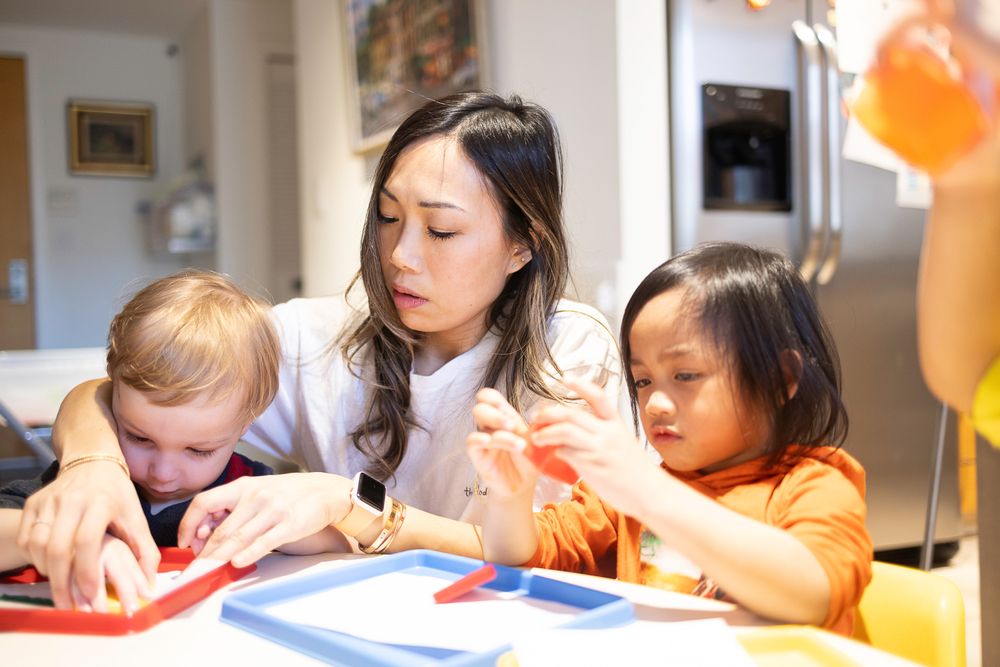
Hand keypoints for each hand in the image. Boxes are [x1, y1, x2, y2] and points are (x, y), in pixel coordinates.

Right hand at [17, 461, 157, 609]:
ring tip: (61, 585)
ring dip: (47, 571)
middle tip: (68, 603)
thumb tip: (149, 586)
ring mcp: (49, 500)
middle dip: (61, 581)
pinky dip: (35, 557)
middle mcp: (71, 499)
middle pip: (58, 547)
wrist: (93, 463)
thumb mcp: (137, 518)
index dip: (86, 569)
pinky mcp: (33, 503)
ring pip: (39, 545)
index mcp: (101, 502)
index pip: (87, 540)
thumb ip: (146, 551)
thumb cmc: (118, 495)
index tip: (90, 592)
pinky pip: (27, 538)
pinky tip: (50, 566)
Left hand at [177, 472, 351, 566]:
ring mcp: (272, 510)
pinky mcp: (289, 525)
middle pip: (220, 529)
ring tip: (207, 571)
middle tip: (194, 568)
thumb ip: (233, 507)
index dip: (188, 524)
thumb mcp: (257, 491)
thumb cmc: (287, 493)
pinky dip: (247, 555)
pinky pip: (263, 542)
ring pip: (237, 538)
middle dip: (203, 553)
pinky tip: (236, 563)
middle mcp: (255, 496)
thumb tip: (205, 531)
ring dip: (219, 558)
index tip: (184, 542)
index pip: (204, 502)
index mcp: (243, 486)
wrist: (325, 490)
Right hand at [467, 389, 538, 498]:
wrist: (523, 486)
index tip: (505, 407)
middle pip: (481, 407)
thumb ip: (540, 425)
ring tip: (518, 444)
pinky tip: (489, 441)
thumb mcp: (537, 440)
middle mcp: (491, 426)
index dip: (492, 398)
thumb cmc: (529, 461)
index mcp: (505, 417)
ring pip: (478, 420)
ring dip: (497, 426)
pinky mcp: (478, 455)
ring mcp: (483, 439)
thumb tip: (551, 408)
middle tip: (512, 426)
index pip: (489, 397)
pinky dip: (479, 438)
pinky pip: (471, 441)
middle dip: (496, 413)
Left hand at [530, 378, 661, 517]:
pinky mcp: (592, 466)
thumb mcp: (622, 442)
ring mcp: (599, 449)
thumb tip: (577, 433)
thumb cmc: (635, 470)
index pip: (598, 397)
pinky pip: (567, 453)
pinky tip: (549, 456)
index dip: (580, 385)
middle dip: (549, 413)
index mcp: (616, 424)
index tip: (565, 378)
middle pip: (571, 414)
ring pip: (565, 431)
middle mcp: (607, 432)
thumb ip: (601, 434)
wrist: (650, 492)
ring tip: (536, 437)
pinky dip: (555, 452)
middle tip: (537, 417)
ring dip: (545, 433)